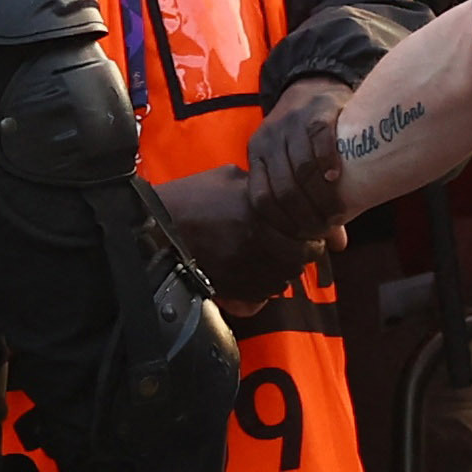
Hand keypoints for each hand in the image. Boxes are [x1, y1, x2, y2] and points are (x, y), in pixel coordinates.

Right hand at [153, 165, 329, 312]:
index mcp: (260, 210)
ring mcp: (245, 268)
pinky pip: (265, 294)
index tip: (310, 230)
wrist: (157, 229)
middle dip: (303, 252)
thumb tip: (286, 189)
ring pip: (286, 278)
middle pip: (301, 258)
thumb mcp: (229, 176)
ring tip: (277, 258)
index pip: (308, 230)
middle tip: (298, 246)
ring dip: (287, 269)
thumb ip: (261, 184)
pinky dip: (268, 285)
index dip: (313, 232)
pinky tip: (259, 271)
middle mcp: (257, 241)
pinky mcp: (234, 289)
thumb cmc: (191, 198)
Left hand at [245, 77, 350, 242]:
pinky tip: (337, 178)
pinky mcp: (316, 109)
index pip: (261, 199)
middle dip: (305, 215)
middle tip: (325, 227)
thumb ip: (311, 203)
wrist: (315, 86)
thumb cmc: (305, 137)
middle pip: (284, 188)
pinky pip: (318, 139)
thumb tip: (336, 246)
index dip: (282, 224)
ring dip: (320, 196)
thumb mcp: (298, 165)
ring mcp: (291, 124)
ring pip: (301, 168)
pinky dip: (327, 162)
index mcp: (257, 156)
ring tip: (336, 212)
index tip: (304, 237)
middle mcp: (269, 140)